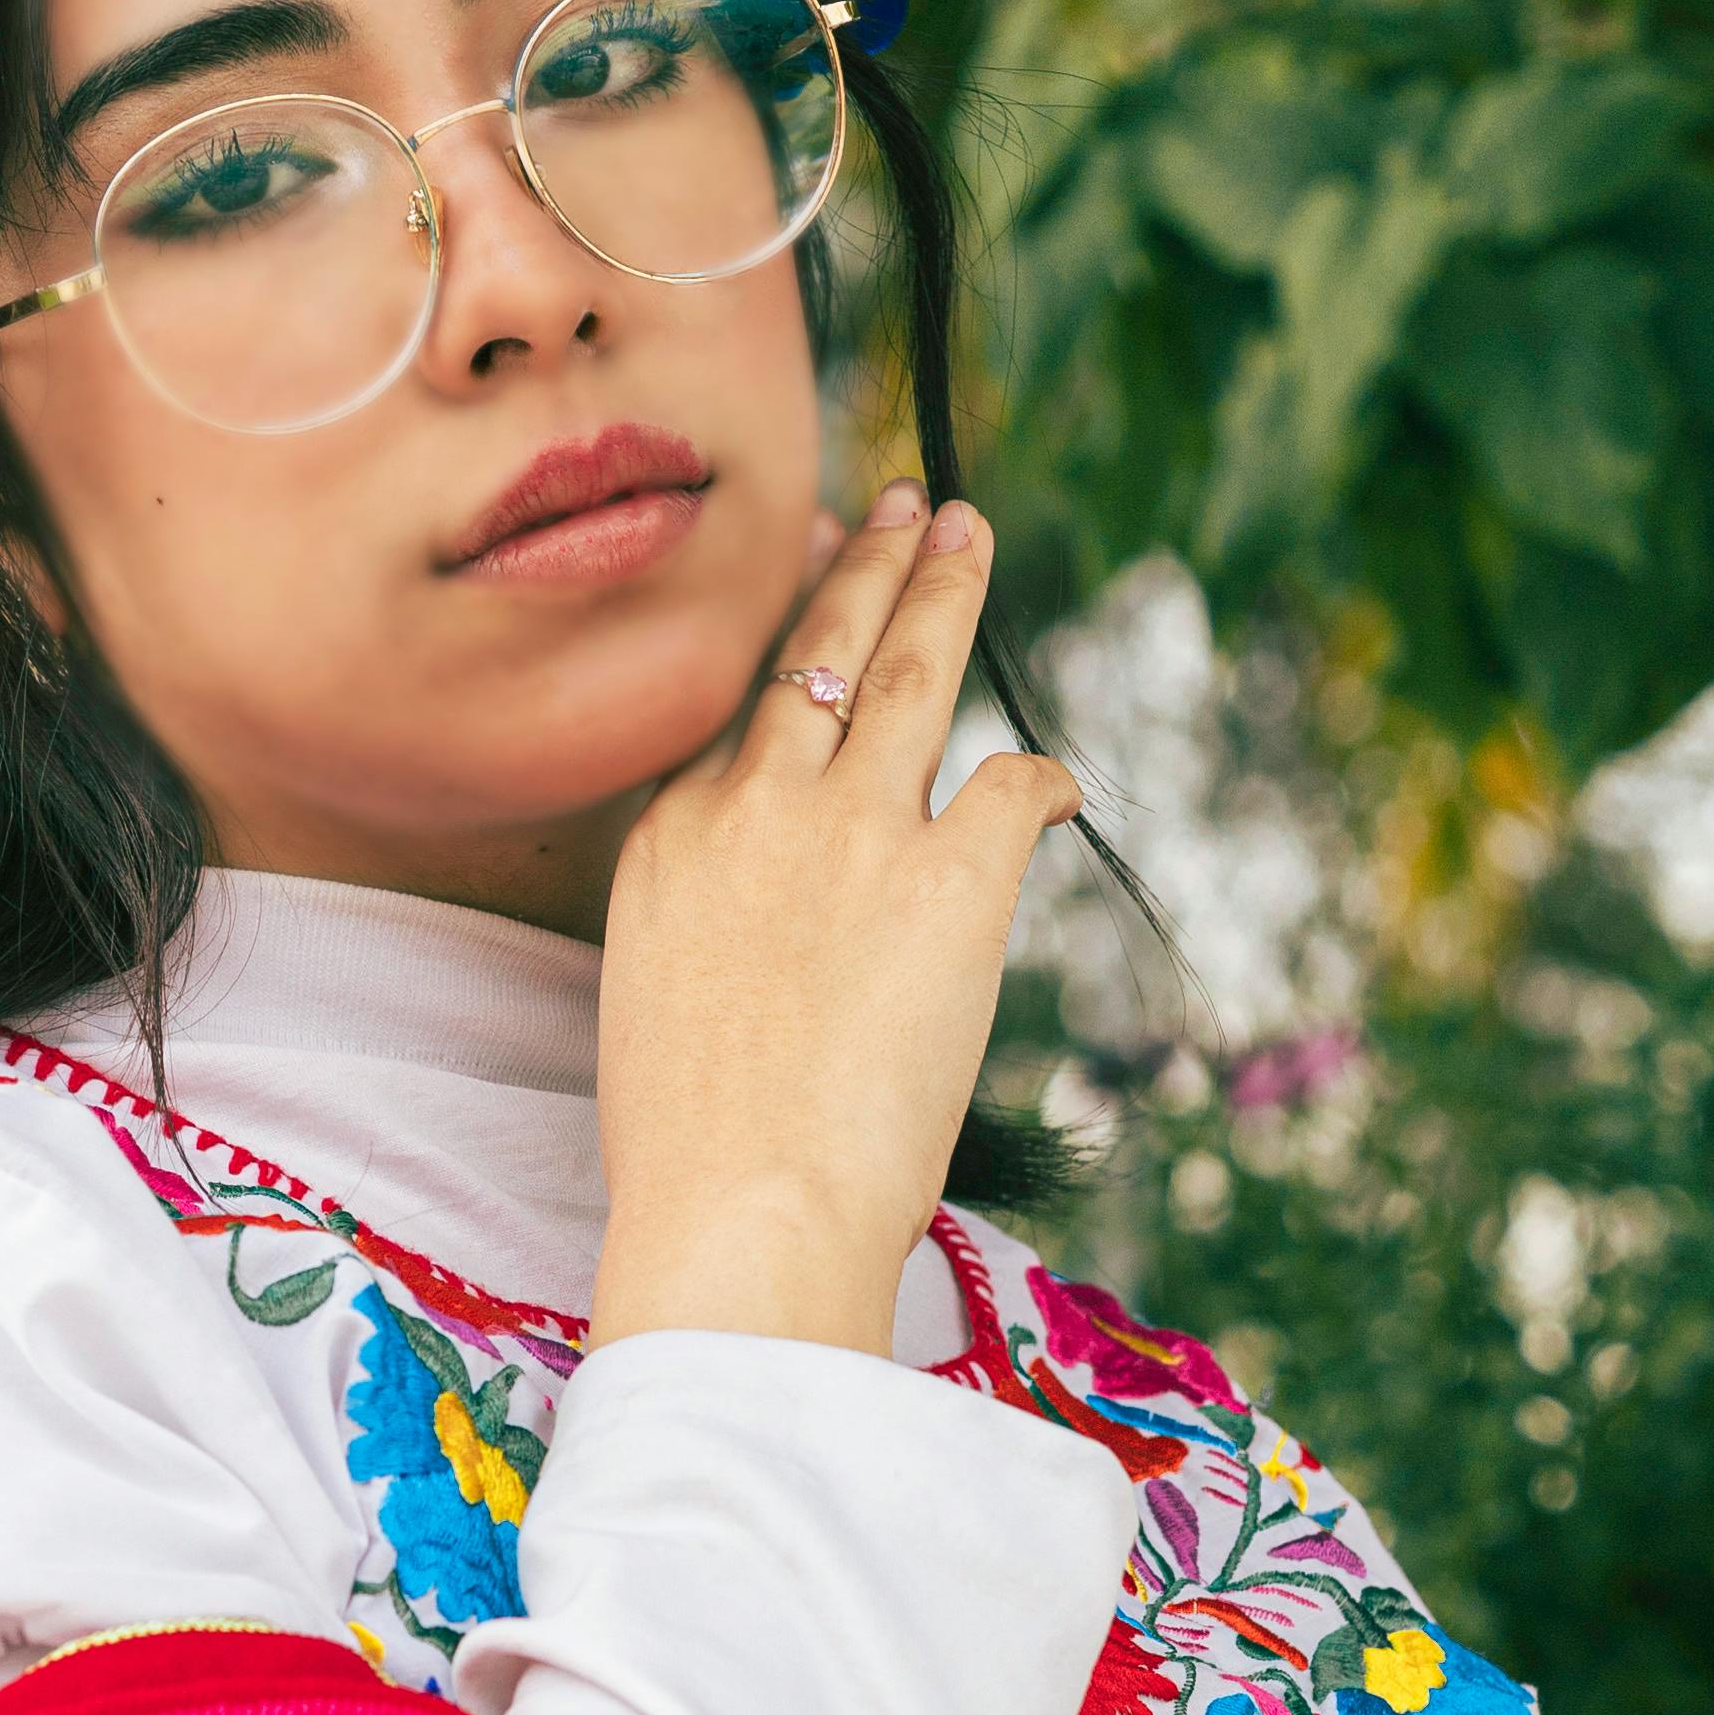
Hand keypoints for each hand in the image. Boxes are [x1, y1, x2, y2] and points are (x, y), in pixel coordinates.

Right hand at [593, 488, 1087, 1354]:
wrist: (740, 1210)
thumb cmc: (693, 1153)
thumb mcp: (658, 1004)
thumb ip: (709, 929)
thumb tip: (770, 935)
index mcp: (671, 839)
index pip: (740, 713)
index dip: (786, 645)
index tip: (813, 595)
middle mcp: (754, 807)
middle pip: (820, 654)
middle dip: (868, 565)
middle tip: (907, 504)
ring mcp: (854, 831)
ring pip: (910, 673)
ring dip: (946, 591)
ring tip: (968, 534)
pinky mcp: (951, 880)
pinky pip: (1010, 790)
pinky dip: (1039, 785)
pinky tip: (1056, 788)